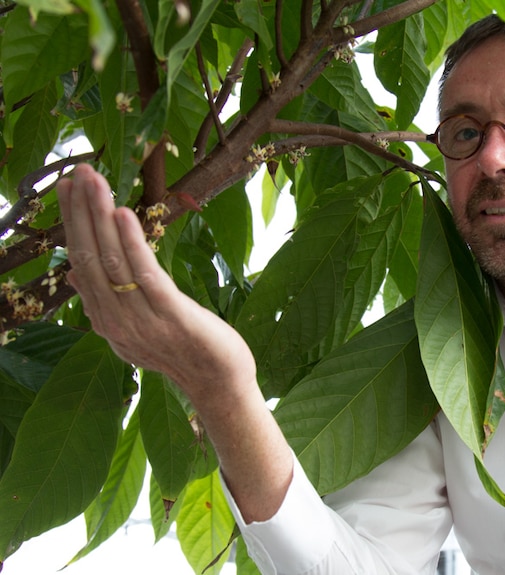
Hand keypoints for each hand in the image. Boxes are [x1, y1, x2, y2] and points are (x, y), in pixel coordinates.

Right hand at [57, 164, 255, 399]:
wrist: (219, 384)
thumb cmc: (182, 349)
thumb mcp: (135, 327)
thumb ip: (104, 302)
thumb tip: (72, 269)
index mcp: (105, 320)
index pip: (79, 262)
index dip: (73, 224)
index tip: (68, 187)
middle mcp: (115, 321)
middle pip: (89, 257)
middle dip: (81, 212)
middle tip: (78, 172)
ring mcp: (141, 320)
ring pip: (112, 261)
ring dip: (101, 216)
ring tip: (95, 181)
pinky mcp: (172, 315)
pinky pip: (145, 274)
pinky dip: (132, 242)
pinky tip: (124, 212)